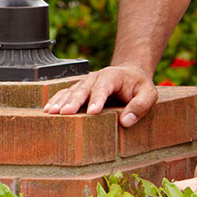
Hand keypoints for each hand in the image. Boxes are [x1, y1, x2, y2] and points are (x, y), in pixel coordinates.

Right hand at [43, 65, 158, 126]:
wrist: (131, 75)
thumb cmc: (139, 86)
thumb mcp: (149, 94)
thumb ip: (140, 106)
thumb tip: (126, 121)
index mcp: (113, 76)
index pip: (104, 87)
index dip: (98, 99)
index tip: (93, 111)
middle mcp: (96, 78)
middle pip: (83, 89)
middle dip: (74, 101)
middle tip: (65, 113)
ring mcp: (85, 83)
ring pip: (71, 91)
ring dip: (61, 101)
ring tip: (52, 112)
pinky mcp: (79, 90)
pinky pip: (65, 93)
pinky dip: (56, 100)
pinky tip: (48, 109)